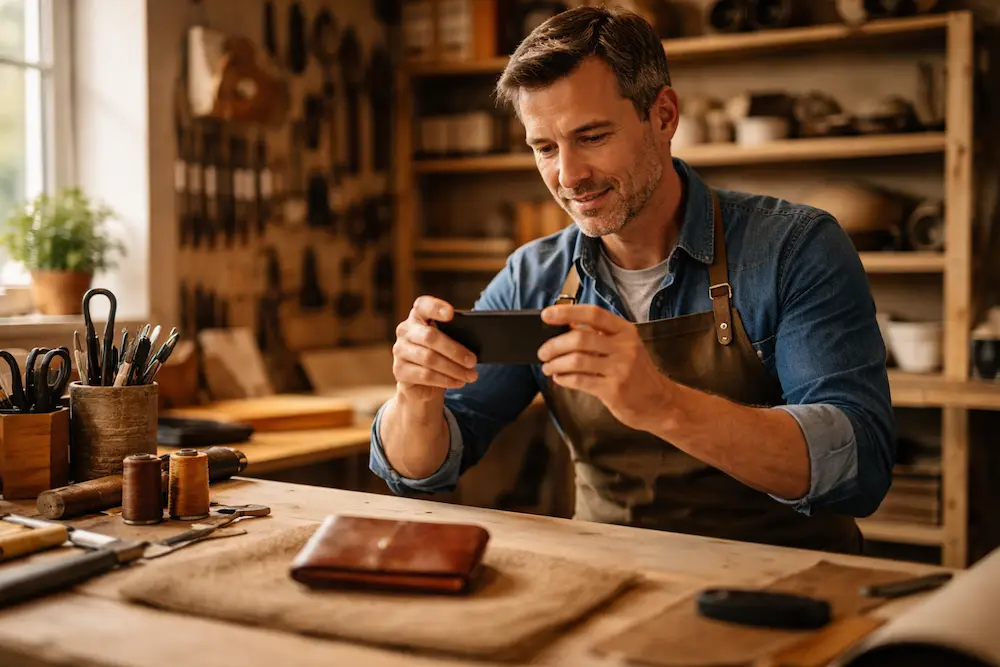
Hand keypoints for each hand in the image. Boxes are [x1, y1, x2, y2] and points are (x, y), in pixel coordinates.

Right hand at [392, 296, 478, 401]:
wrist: (421, 384)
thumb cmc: (440, 356)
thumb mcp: (447, 343)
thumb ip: (456, 337)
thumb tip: (474, 347)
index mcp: (418, 317)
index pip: (423, 305)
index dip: (436, 307)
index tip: (451, 314)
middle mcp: (405, 331)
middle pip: (430, 337)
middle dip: (455, 350)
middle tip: (473, 361)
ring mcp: (400, 351)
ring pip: (430, 359)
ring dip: (454, 369)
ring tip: (471, 375)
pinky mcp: (399, 371)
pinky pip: (426, 376)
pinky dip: (446, 380)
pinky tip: (459, 382)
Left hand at [537, 304, 672, 432]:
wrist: (659, 402)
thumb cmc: (636, 372)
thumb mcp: (624, 347)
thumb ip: (598, 336)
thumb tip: (564, 327)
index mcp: (625, 331)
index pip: (593, 314)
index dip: (567, 312)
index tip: (546, 315)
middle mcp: (625, 347)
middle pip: (580, 339)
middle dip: (554, 345)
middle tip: (542, 352)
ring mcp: (621, 369)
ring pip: (576, 361)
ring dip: (555, 364)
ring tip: (548, 367)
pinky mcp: (614, 390)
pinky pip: (580, 381)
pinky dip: (564, 378)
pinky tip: (559, 378)